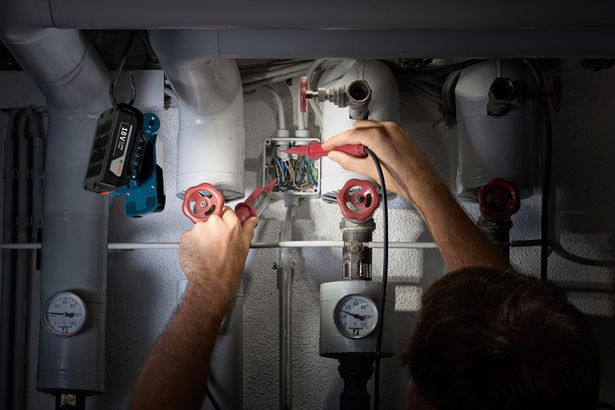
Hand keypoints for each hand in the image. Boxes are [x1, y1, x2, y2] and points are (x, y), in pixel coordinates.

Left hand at [178, 208, 256, 305]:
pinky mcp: (187, 236)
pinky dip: (192, 243)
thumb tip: (251, 220)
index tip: (223, 224)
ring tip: (208, 250)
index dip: (224, 218)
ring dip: (202, 236)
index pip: (226, 210)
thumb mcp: (245, 246)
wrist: (212, 281)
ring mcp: (199, 229)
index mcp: (231, 223)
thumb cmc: (228, 268)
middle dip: (213, 228)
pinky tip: (200, 253)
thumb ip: (248, 228)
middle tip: (216, 242)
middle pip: (212, 218)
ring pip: (200, 227)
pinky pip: (189, 236)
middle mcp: (214, 223)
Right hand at [321, 120, 439, 202]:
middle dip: (346, 139)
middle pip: (358, 128)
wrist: (422, 183)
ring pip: (369, 128)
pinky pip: (380, 131)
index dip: (334, 141)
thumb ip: (348, 161)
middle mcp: (387, 128)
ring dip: (358, 138)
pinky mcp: (400, 134)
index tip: (326, 146)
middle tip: (338, 152)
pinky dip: (370, 138)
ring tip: (354, 155)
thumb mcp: (369, 171)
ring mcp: (395, 130)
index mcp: (378, 136)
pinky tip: (368, 152)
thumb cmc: (403, 179)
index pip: (349, 135)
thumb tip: (336, 156)